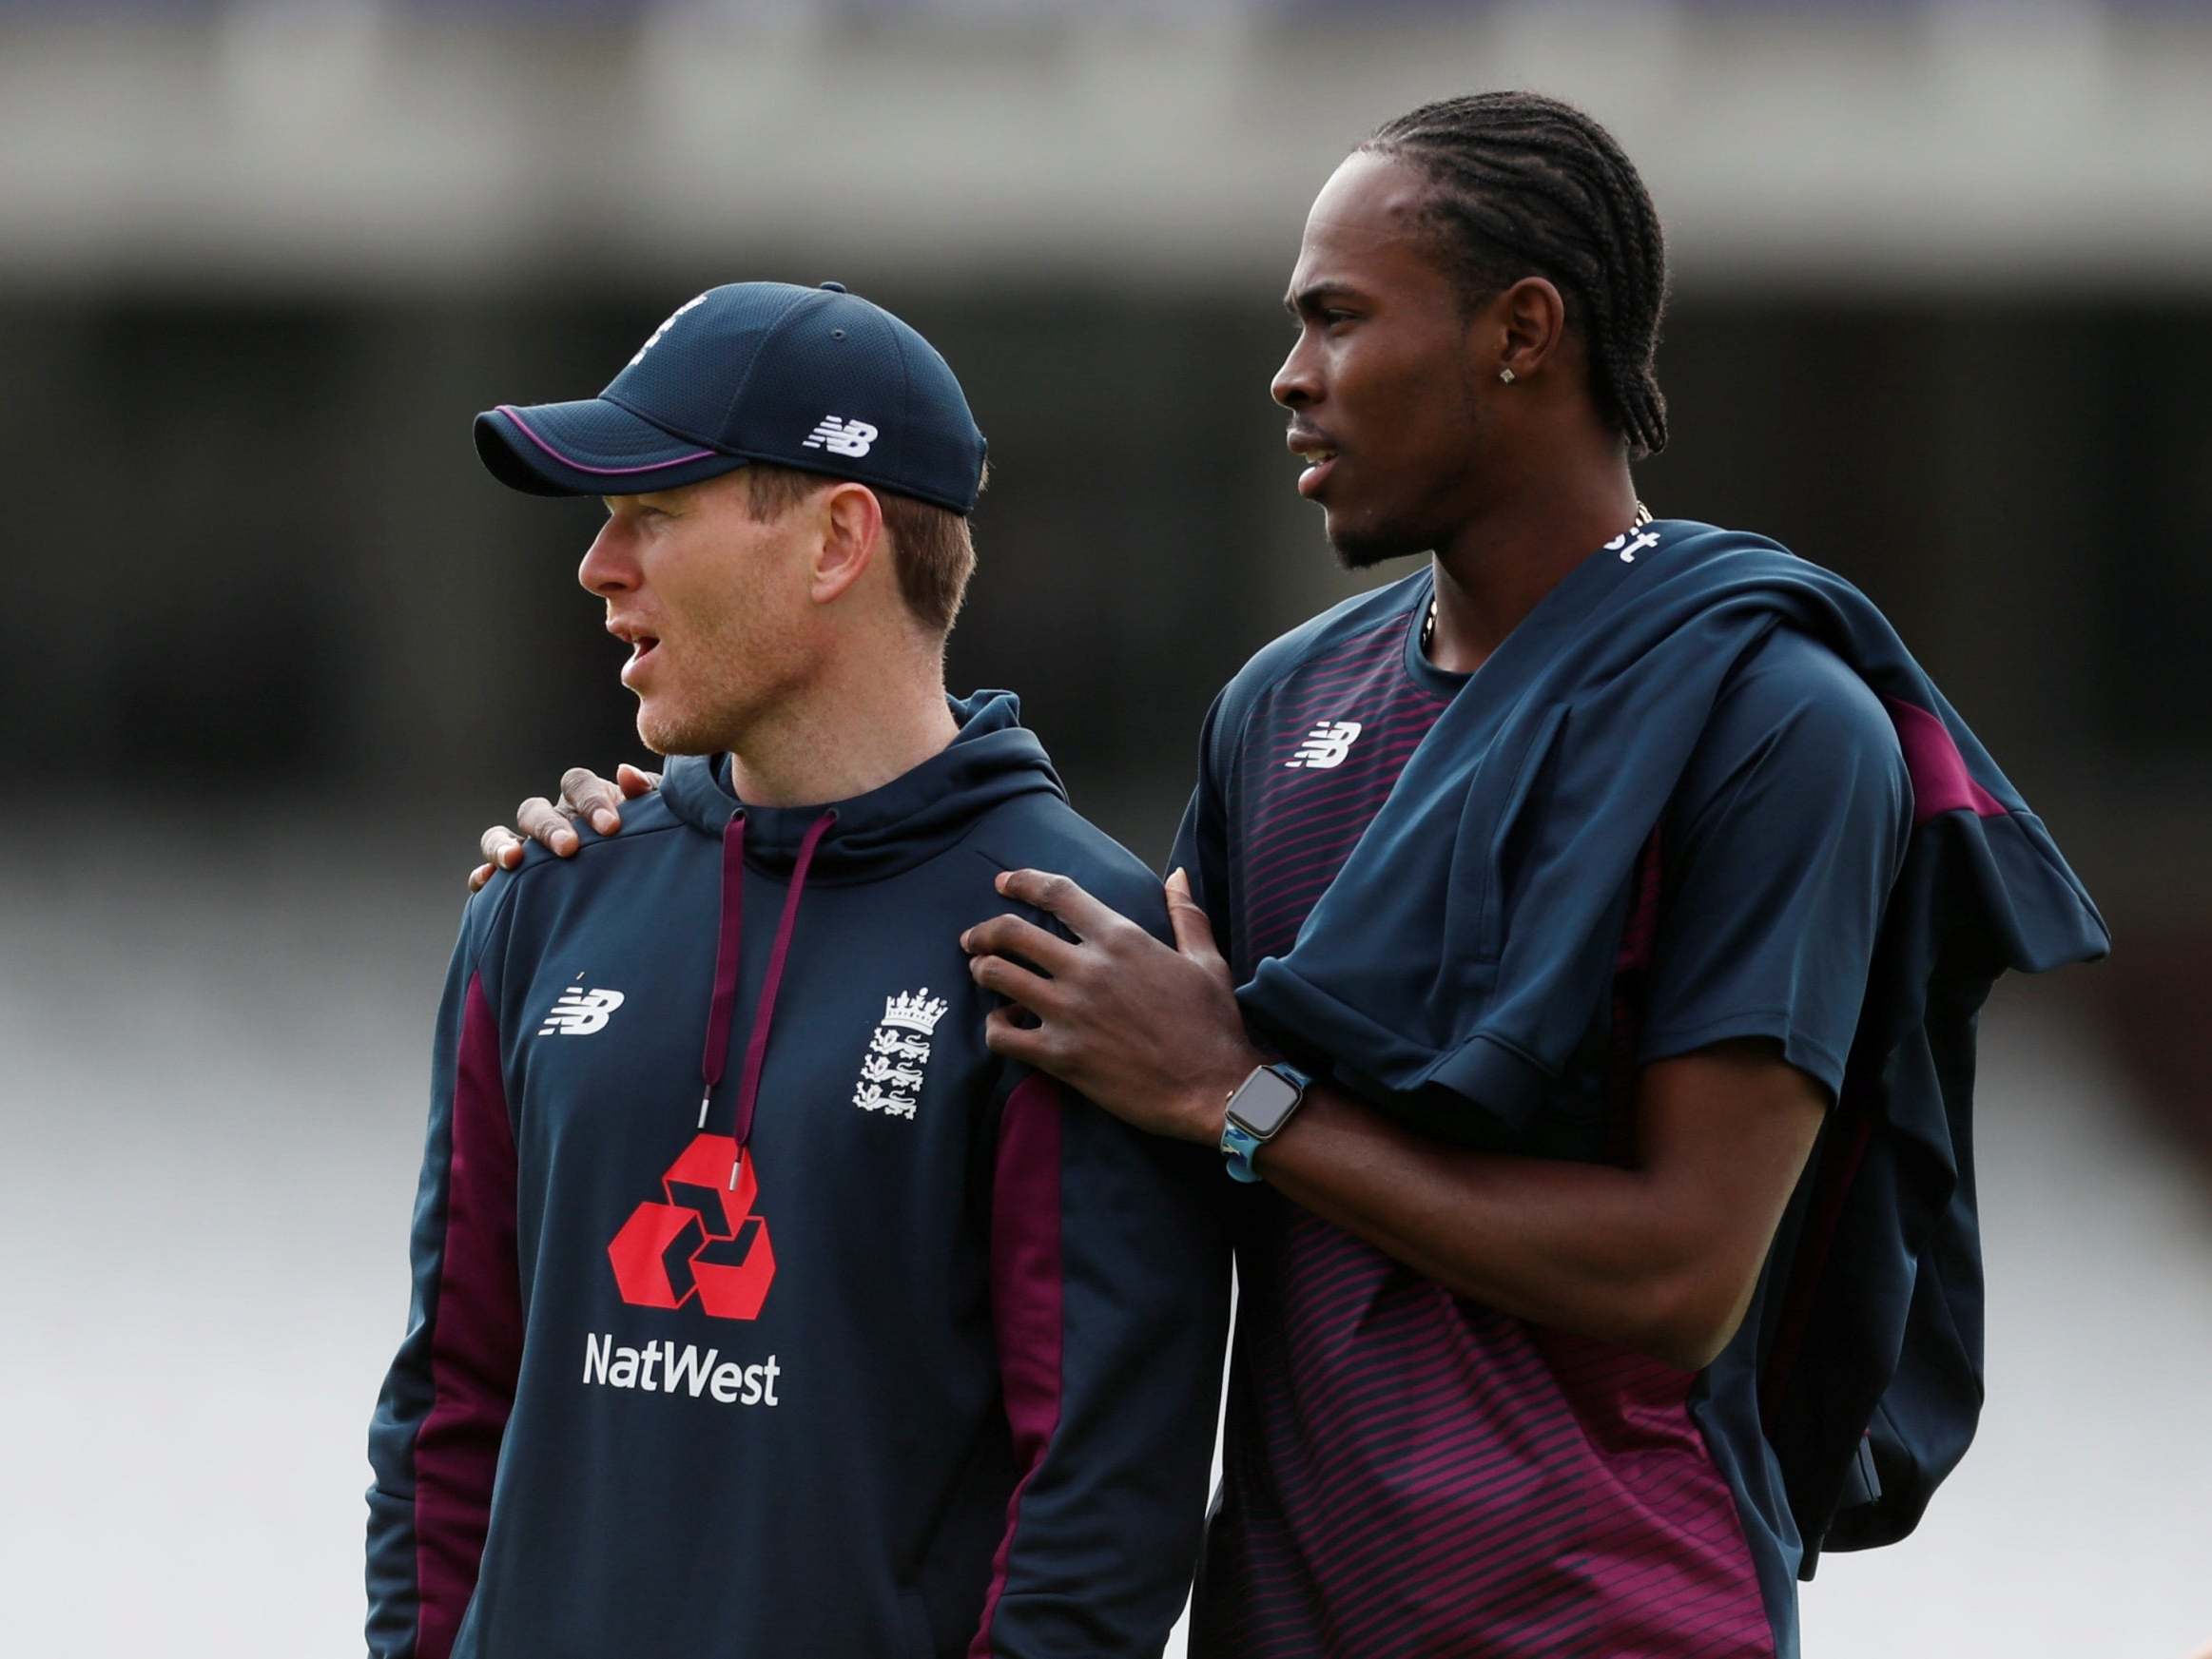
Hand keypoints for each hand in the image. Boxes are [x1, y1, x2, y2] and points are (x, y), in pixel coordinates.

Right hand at [467, 763, 661, 890]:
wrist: (645, 891)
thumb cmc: (651, 844)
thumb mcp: (658, 819)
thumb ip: (647, 795)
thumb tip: (625, 773)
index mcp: (586, 800)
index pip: (578, 784)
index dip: (591, 799)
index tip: (612, 826)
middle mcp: (553, 819)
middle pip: (535, 809)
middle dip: (550, 827)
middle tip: (570, 848)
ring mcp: (530, 847)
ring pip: (502, 834)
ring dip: (503, 843)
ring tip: (514, 860)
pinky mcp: (515, 879)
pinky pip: (488, 871)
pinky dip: (483, 873)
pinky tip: (486, 882)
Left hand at [961, 868, 1262, 1143]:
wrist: (1215, 1089)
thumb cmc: (1212, 1025)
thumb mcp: (1206, 961)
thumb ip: (1185, 914)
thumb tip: (1177, 874)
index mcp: (1121, 939)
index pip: (1058, 893)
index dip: (1022, 881)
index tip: (1002, 882)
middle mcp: (1088, 969)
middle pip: (1012, 932)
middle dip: (984, 931)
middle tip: (973, 939)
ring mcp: (1069, 1012)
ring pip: (997, 976)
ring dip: (982, 971)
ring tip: (981, 973)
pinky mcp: (1060, 1056)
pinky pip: (1001, 1035)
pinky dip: (993, 1027)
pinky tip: (1003, 1026)